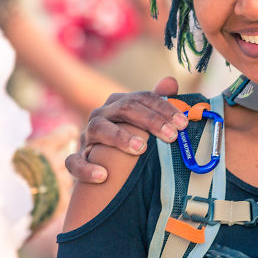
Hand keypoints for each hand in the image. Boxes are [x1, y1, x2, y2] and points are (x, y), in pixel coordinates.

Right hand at [64, 77, 187, 182]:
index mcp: (119, 103)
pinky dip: (86, 168)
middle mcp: (101, 115)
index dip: (164, 108)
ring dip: (120, 137)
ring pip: (98, 128)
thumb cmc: (129, 138)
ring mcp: (87, 135)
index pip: (143, 98)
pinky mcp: (76, 158)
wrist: (101, 165)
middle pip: (125, 109)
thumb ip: (158, 102)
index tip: (183, 124)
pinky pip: (74, 161)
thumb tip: (171, 82)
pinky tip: (103, 175)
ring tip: (140, 148)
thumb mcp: (144, 121)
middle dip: (150, 121)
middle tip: (171, 136)